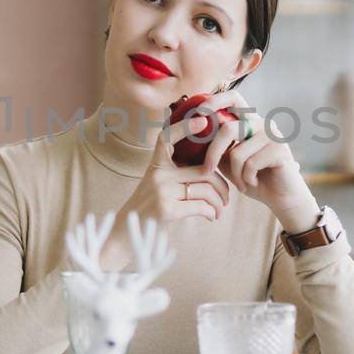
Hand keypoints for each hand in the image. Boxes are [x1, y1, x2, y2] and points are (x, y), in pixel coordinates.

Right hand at [100, 113, 231, 267]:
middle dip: (222, 186)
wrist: (127, 233)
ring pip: (206, 190)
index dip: (186, 126)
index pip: (168, 137)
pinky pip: (201, 207)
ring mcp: (162, 191)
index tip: (204, 120)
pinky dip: (211, 213)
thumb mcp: (157, 184)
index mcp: (156, 164)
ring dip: (218, 203)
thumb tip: (209, 169)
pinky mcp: (167, 209)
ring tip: (219, 210)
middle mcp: (158, 174)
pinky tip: (211, 217)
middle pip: (204, 171)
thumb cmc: (149, 208)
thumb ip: (176, 173)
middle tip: (226, 198)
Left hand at [184, 88, 319, 233]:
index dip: (215, 100)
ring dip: (235, 174)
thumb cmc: (252, 178)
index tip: (198, 112)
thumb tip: (190, 136)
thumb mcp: (229, 161)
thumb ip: (216, 147)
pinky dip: (246, 179)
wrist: (280, 197)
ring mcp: (273, 135)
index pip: (233, 98)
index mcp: (250, 121)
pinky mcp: (280, 150)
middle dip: (213, 152)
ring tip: (242, 182)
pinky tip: (253, 182)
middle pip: (228, 129)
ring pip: (238, 153)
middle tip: (207, 169)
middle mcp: (263, 123)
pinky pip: (250, 164)